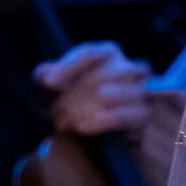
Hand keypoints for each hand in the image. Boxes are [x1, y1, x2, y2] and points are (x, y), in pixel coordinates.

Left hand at [36, 41, 151, 137]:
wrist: (86, 132)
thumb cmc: (67, 100)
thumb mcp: (49, 86)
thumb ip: (43, 74)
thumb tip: (47, 78)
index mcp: (108, 53)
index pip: (89, 54)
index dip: (67, 67)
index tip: (48, 83)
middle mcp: (128, 67)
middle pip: (98, 77)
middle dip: (72, 96)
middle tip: (54, 112)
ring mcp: (139, 90)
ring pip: (111, 94)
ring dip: (84, 109)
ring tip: (65, 122)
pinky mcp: (143, 115)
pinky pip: (126, 115)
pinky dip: (103, 120)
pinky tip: (82, 127)